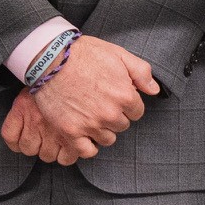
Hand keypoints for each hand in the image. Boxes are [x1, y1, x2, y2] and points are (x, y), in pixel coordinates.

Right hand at [14, 34, 155, 164]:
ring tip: (90, 115)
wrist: (50, 58)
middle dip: (114, 115)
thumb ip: (141, 72)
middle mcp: (110, 114)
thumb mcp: (118, 54)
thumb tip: (154, 90)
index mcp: (125, 96)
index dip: (127, 103)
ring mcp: (90, 124)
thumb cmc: (84, 53)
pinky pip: (86, 151)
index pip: (137, 112)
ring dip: (101, 130)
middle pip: (122, 125)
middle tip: (99, 102)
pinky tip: (85, 135)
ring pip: (107, 139)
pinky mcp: (70, 131)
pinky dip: (87, 146)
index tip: (114, 96)